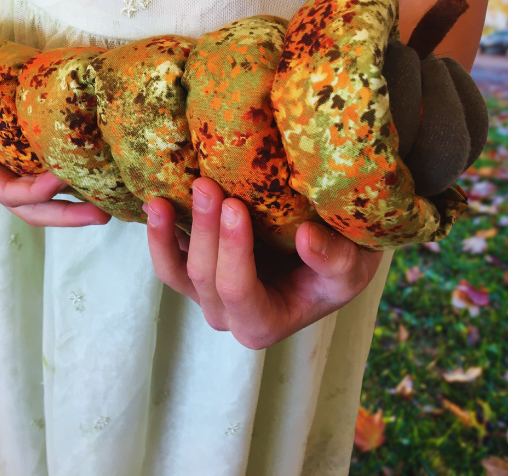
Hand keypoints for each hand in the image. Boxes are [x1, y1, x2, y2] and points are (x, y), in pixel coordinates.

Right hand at [0, 61, 110, 226]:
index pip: (3, 191)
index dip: (31, 191)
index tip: (59, 179)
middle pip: (32, 207)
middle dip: (65, 215)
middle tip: (104, 215)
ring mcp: (12, 166)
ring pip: (48, 194)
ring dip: (79, 202)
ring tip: (115, 203)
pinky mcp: (27, 153)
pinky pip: (52, 169)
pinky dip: (78, 176)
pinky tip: (106, 174)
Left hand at [145, 178, 382, 349]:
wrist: (329, 253)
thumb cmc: (341, 264)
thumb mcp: (353, 266)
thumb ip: (334, 260)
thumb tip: (306, 239)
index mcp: (264, 323)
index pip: (238, 290)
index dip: (232, 250)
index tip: (234, 205)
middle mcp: (228, 315)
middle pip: (204, 276)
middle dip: (204, 230)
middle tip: (206, 184)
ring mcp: (206, 295)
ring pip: (176, 271)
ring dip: (164, 236)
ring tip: (159, 202)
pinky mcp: (193, 271)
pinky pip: (168, 256)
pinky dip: (160, 232)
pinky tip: (155, 203)